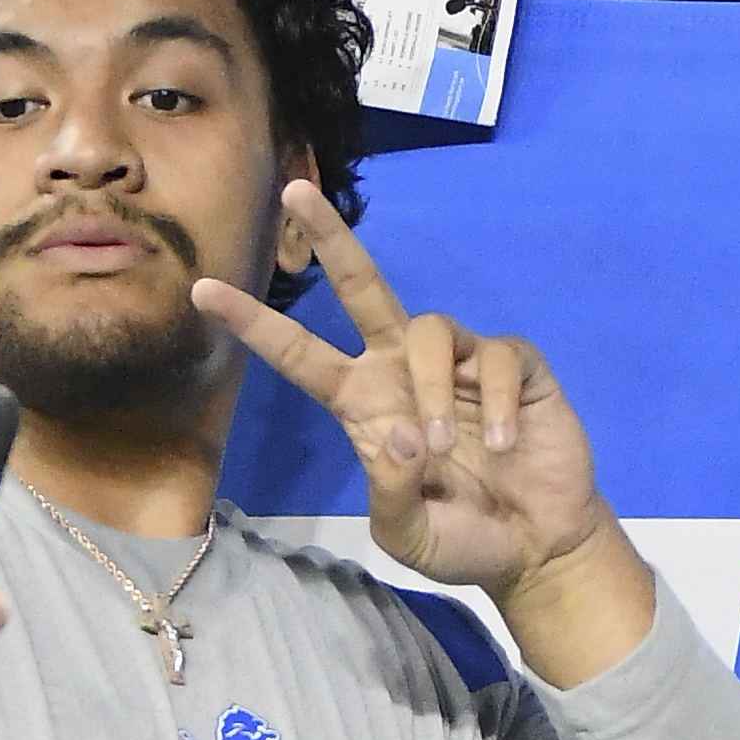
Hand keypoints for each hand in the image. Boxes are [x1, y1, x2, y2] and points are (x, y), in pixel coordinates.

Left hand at [197, 184, 655, 687]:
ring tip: (449, 451)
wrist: (537, 546)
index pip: (299, 354)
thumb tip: (401, 436)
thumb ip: (389, 493)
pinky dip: (497, 404)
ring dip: (432, 391)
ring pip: (428, 330)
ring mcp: (459, 362)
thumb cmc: (461, 540)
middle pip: (363, 286)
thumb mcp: (407, 534)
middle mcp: (402, 369)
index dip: (254, 323)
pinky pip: (494, 358)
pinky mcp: (512, 364)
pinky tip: (506, 444)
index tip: (202, 290)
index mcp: (363, 403)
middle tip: (296, 193)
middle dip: (331, 237)